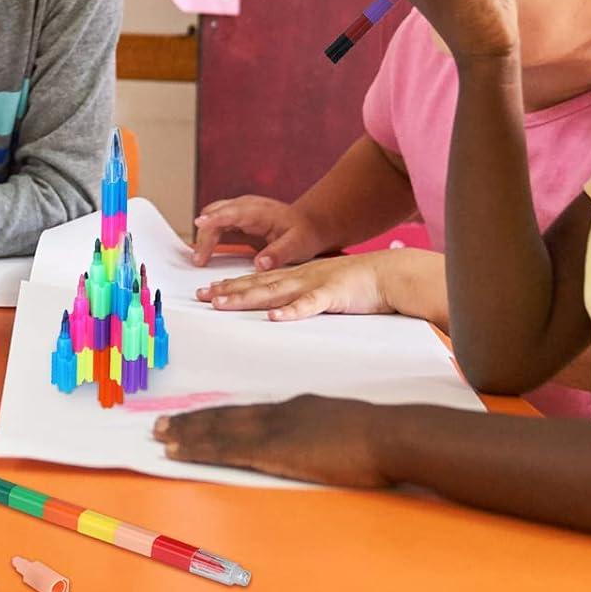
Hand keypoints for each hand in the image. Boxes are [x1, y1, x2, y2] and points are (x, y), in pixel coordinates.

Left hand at [155, 396, 390, 487]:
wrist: (385, 436)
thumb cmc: (375, 438)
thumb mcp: (341, 427)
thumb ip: (320, 432)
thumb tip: (311, 442)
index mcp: (294, 408)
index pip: (247, 412)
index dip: (218, 416)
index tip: (196, 419)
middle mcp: (276, 413)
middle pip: (224, 416)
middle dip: (191, 422)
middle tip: (160, 424)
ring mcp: (271, 430)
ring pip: (217, 430)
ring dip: (186, 434)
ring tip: (161, 436)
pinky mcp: (271, 450)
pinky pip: (224, 448)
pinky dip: (197, 449)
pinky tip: (180, 452)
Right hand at [191, 195, 324, 268]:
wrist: (309, 224)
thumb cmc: (303, 234)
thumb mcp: (297, 246)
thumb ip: (278, 254)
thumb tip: (260, 264)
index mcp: (259, 210)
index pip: (231, 212)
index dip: (214, 218)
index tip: (199, 223)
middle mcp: (246, 206)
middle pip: (216, 213)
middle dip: (205, 234)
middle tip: (200, 259)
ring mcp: (239, 209)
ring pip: (213, 216)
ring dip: (204, 235)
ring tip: (200, 259)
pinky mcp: (237, 217)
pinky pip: (217, 223)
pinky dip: (209, 235)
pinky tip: (206, 252)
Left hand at [195, 251, 395, 318]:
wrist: (390, 274)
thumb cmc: (358, 285)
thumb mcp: (323, 288)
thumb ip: (303, 297)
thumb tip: (283, 310)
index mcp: (296, 276)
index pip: (258, 281)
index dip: (232, 285)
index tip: (208, 291)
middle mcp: (298, 277)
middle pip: (257, 285)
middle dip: (227, 291)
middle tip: (200, 297)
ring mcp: (313, 284)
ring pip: (274, 292)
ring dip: (246, 298)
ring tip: (221, 303)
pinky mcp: (333, 295)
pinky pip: (309, 305)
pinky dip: (291, 311)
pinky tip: (274, 317)